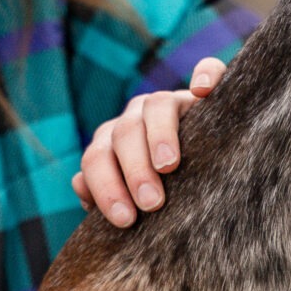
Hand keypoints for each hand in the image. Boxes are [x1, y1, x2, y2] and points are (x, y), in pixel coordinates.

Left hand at [74, 57, 226, 227]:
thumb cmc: (166, 195)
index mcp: (112, 144)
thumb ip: (108, 196)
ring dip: (159, 135)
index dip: (104, 187)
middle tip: (150, 203)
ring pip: (156, 105)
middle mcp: (135, 118)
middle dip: (134, 170)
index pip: (97, 158)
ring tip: (168, 166)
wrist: (208, 169)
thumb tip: (82, 192)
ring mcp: (169, 102)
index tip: (124, 219)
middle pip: (124, 134)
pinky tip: (203, 92)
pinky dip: (205, 75)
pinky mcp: (204, 93)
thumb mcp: (136, 200)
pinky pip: (208, 70)